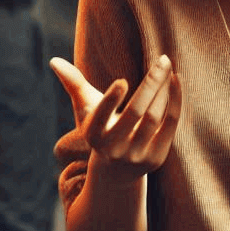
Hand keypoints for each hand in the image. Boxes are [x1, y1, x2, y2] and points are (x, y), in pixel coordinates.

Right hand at [50, 55, 180, 183]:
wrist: (116, 171)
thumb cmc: (100, 128)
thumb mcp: (85, 108)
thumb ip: (73, 84)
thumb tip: (54, 60)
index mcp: (93, 135)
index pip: (100, 117)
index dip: (110, 100)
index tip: (122, 80)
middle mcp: (114, 149)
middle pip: (135, 113)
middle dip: (151, 83)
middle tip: (163, 59)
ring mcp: (136, 156)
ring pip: (154, 117)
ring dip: (164, 89)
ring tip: (167, 66)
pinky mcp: (156, 158)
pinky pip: (169, 124)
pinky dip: (174, 101)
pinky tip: (175, 81)